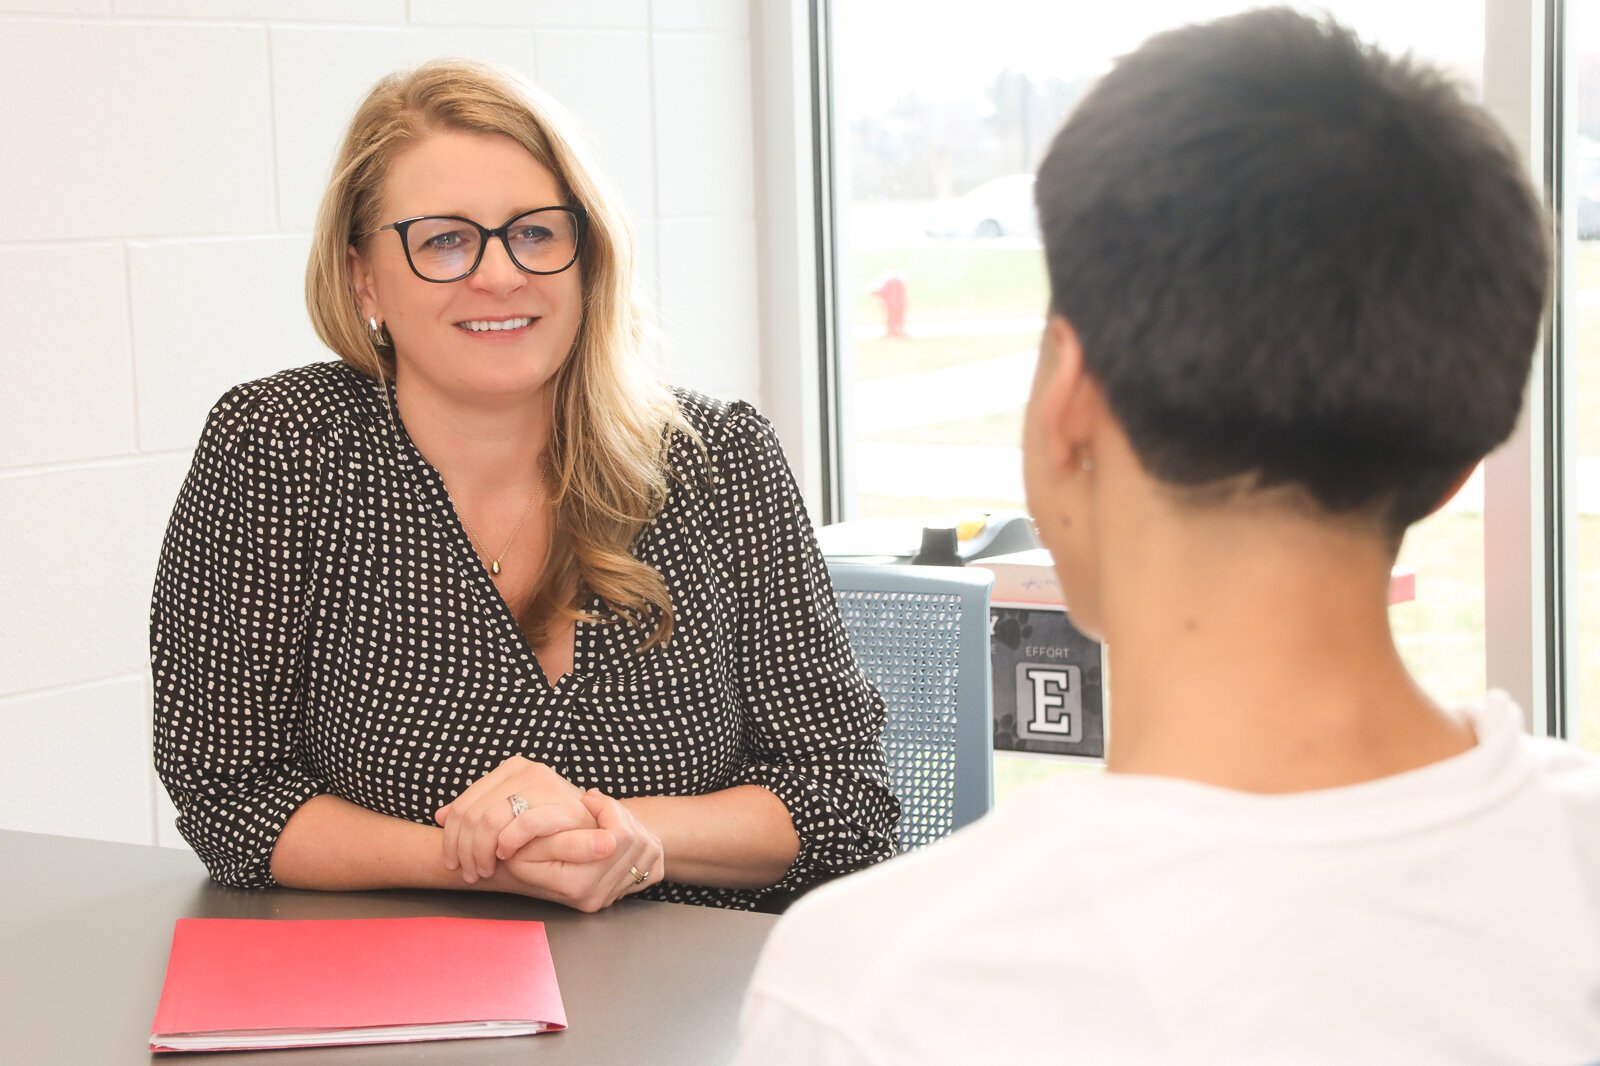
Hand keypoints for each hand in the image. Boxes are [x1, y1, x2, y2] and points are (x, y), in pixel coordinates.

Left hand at [434, 757, 589, 883]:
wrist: (601, 826)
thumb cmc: (555, 825)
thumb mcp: (515, 814)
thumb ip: (482, 812)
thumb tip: (438, 816)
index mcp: (511, 769)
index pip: (462, 804)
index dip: (450, 837)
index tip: (452, 861)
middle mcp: (525, 770)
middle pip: (470, 813)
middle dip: (463, 849)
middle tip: (468, 872)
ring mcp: (542, 782)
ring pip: (488, 819)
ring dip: (480, 852)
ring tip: (483, 870)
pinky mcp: (558, 801)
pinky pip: (519, 822)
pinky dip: (506, 842)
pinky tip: (504, 856)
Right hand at [498, 789, 664, 912]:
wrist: (518, 868)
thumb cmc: (523, 849)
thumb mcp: (534, 842)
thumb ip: (566, 841)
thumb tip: (608, 842)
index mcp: (578, 885)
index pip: (617, 837)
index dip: (606, 808)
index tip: (588, 800)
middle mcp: (597, 897)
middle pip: (635, 839)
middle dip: (617, 812)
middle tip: (594, 802)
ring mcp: (612, 896)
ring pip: (645, 845)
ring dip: (627, 822)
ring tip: (601, 815)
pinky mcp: (624, 890)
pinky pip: (650, 857)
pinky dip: (637, 837)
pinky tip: (612, 832)